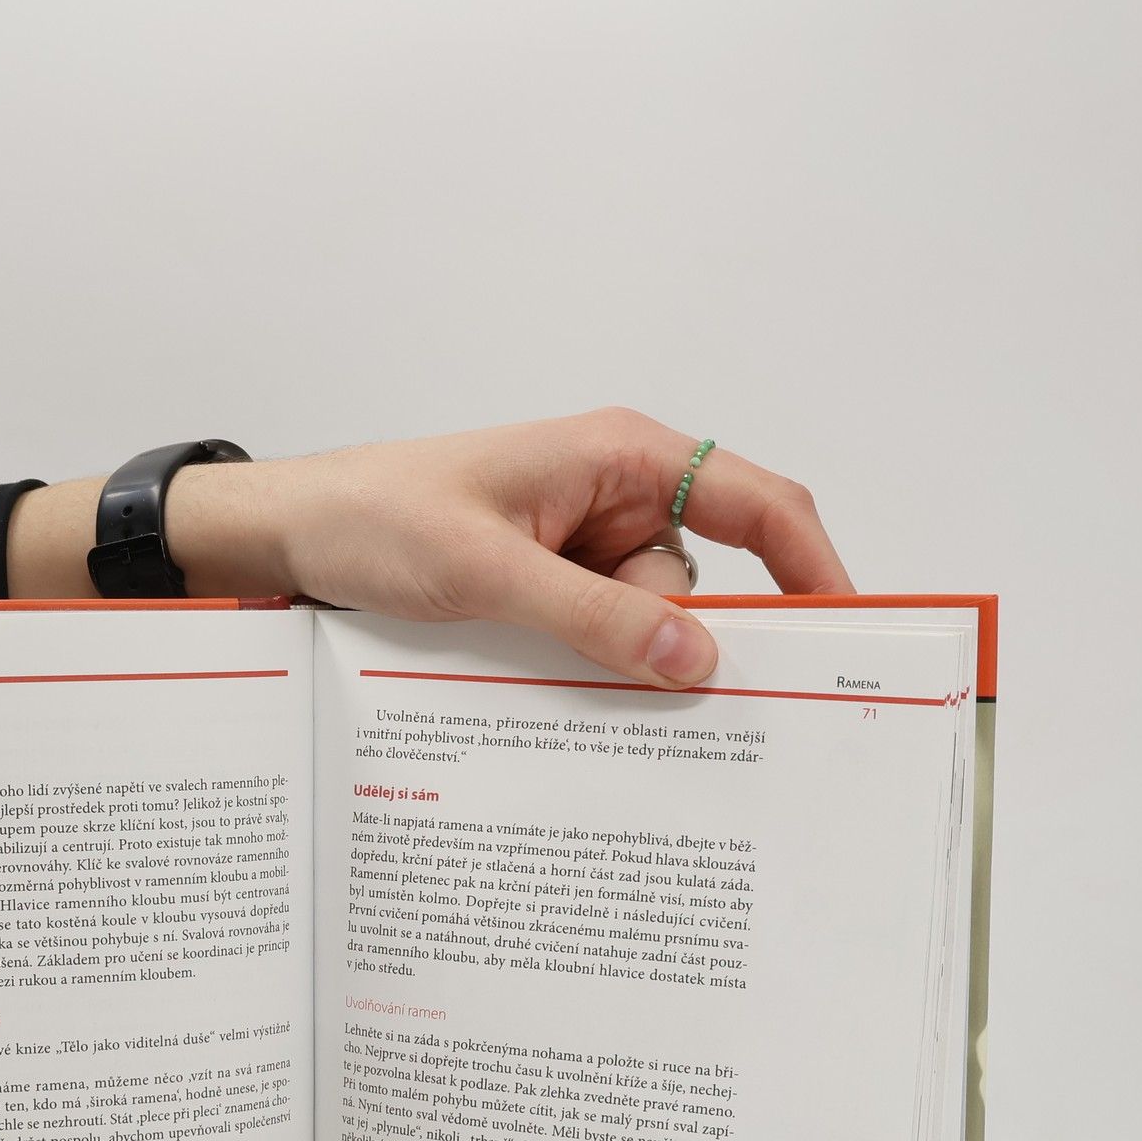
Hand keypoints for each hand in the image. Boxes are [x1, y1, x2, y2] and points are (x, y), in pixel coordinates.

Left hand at [8, 409, 852, 684]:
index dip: (817, 568)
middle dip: (673, 636)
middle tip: (638, 684)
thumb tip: (700, 660)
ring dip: (610, 657)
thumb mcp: (486, 571)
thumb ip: (594, 617)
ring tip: (523, 652)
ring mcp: (583, 545)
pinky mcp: (552, 585)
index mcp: (621, 456)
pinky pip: (602, 637)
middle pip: (703, 583)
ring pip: (650, 623)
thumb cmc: (377, 517)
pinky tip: (532, 674)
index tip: (851, 637)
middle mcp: (617, 495)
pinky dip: (584, 665)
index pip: (762, 504)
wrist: (291, 535)